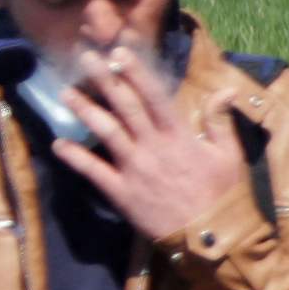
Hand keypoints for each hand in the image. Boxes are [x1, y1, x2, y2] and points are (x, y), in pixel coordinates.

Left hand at [55, 53, 244, 252]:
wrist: (211, 237)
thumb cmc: (223, 194)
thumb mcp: (229, 155)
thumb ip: (220, 121)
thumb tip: (225, 89)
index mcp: (178, 135)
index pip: (153, 95)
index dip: (135, 72)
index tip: (119, 52)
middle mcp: (152, 146)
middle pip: (124, 106)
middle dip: (104, 80)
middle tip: (85, 57)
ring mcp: (134, 169)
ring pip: (105, 132)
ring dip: (85, 110)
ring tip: (66, 92)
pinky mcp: (122, 192)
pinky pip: (94, 171)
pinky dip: (75, 157)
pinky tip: (58, 144)